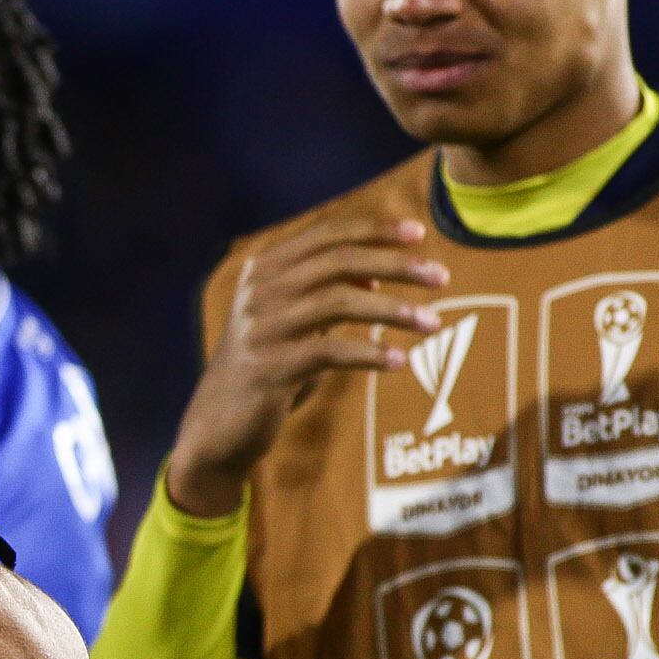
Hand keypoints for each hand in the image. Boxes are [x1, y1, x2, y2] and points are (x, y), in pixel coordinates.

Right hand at [164, 215, 448, 517]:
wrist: (217, 427)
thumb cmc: (266, 369)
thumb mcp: (290, 323)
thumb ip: (323, 293)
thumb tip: (377, 273)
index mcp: (262, 270)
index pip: (326, 236)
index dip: (375, 231)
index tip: (420, 234)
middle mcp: (258, 292)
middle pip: (337, 263)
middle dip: (396, 265)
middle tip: (441, 276)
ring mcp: (260, 329)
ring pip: (338, 303)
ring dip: (393, 310)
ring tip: (433, 324)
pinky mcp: (268, 368)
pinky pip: (330, 352)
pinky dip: (370, 355)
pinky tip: (399, 362)